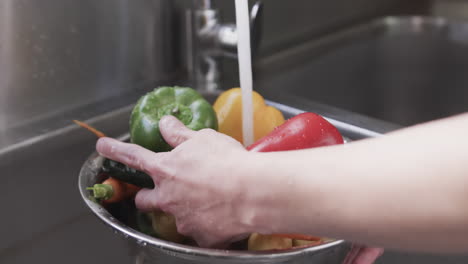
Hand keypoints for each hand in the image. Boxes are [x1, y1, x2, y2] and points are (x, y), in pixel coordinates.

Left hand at [96, 115, 258, 246]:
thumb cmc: (228, 161)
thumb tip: (165, 124)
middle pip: (145, 200)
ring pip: (176, 216)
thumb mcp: (203, 139)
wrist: (253, 193)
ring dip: (186, 208)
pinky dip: (208, 223)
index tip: (102, 146)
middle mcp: (168, 197)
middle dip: (148, 196)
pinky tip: (224, 214)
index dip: (115, 150)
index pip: (134, 156)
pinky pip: (201, 231)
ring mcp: (183, 220)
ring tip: (211, 200)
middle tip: (163, 191)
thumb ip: (179, 135)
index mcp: (166, 169)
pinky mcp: (201, 237)